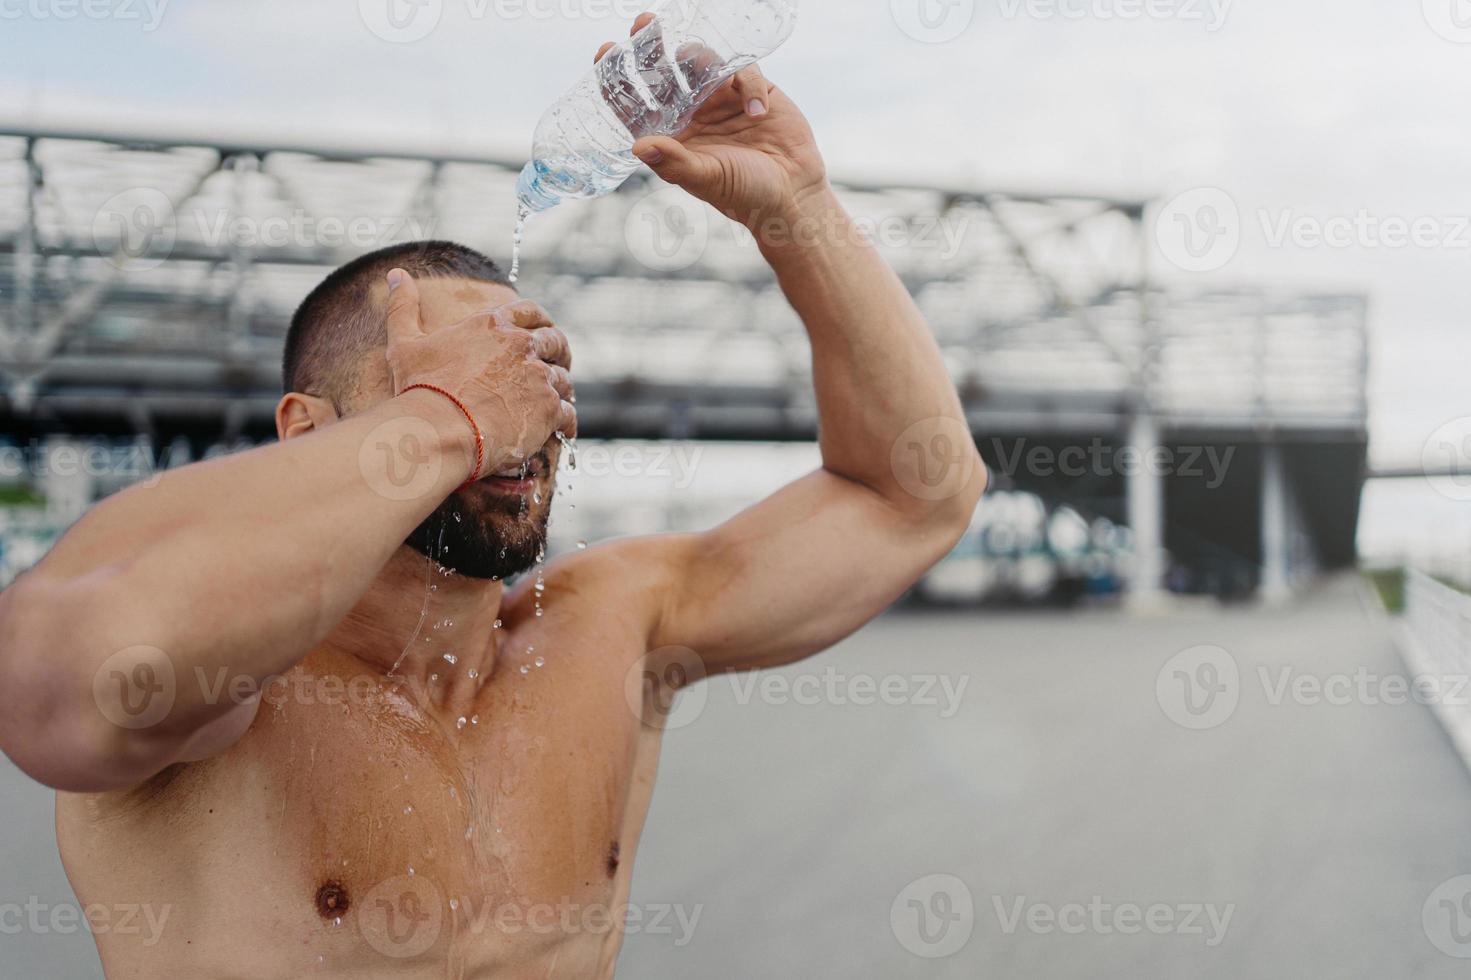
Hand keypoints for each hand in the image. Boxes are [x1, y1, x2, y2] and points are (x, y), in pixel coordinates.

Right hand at [383, 270, 575, 478]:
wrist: (440, 429)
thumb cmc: (421, 388)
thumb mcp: (405, 343)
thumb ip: (403, 307)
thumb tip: (396, 274)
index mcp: (494, 325)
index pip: (529, 311)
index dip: (540, 320)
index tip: (546, 329)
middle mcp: (522, 346)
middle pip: (555, 342)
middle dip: (560, 352)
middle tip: (560, 364)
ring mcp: (539, 377)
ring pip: (563, 379)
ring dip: (561, 388)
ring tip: (558, 400)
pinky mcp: (549, 409)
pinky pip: (568, 413)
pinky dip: (567, 421)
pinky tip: (563, 430)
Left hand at [596, 12, 827, 231]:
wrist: (793, 194)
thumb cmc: (745, 194)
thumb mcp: (707, 179)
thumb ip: (674, 163)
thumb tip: (638, 145)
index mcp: (673, 137)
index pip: (638, 104)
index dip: (618, 80)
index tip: (605, 52)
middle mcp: (692, 115)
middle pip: (664, 75)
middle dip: (651, 49)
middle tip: (642, 24)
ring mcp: (721, 101)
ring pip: (700, 64)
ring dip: (694, 54)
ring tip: (691, 57)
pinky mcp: (753, 91)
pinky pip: (743, 72)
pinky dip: (748, 84)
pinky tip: (757, 111)